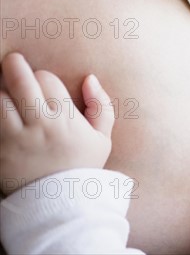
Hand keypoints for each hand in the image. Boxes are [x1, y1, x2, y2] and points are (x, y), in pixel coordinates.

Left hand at [0, 53, 114, 195]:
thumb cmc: (83, 167)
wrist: (61, 205)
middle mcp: (39, 125)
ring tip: (4, 89)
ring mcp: (14, 138)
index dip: (44, 77)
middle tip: (12, 60)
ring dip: (1, 89)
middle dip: (14, 65)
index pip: (47, 80)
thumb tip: (90, 78)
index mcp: (66, 119)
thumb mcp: (104, 138)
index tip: (43, 84)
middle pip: (20, 81)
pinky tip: (1, 108)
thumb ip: (101, 105)